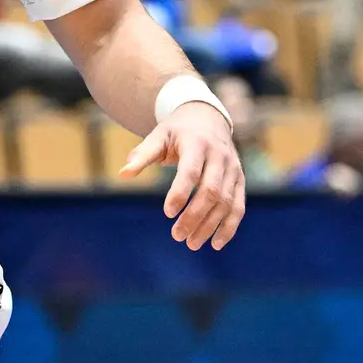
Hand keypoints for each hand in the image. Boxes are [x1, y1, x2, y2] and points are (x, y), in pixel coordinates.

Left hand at [120, 99, 245, 249]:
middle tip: (177, 236)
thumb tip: (123, 173)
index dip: (180, 193)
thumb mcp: (158, 136)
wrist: (208, 119)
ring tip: (191, 243)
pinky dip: (229, 227)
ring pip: (226, 202)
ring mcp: (233, 169)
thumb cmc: (176, 131)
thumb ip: (142, 155)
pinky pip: (238, 207)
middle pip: (211, 191)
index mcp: (197, 144)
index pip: (191, 172)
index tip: (167, 213)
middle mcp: (219, 157)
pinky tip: (216, 243)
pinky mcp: (240, 180)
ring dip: (210, 226)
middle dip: (195, 216)